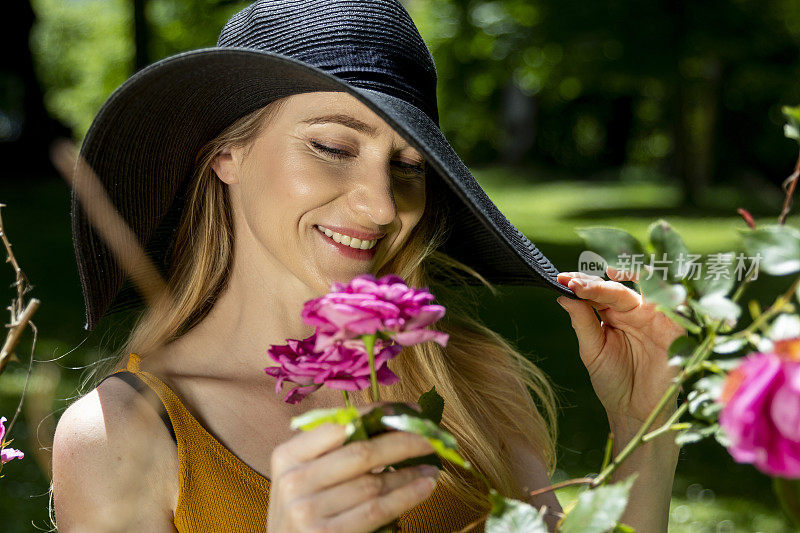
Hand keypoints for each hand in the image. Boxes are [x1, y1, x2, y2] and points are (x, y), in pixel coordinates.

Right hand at [266, 417, 439, 532]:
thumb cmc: (303, 509)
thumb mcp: (305, 475)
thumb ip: (335, 450)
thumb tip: (389, 421)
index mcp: (287, 455)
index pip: (339, 424)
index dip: (379, 414)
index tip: (409, 411)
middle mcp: (294, 481)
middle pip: (362, 452)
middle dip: (403, 441)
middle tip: (430, 437)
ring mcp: (307, 511)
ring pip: (374, 483)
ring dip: (409, 473)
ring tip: (431, 466)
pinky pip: (377, 510)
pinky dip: (406, 496)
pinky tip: (424, 487)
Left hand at [556, 266, 684, 425]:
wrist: (635, 412)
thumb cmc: (613, 380)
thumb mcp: (592, 351)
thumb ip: (581, 322)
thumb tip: (562, 294)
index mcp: (613, 314)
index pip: (597, 291)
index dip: (581, 284)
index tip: (561, 280)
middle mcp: (634, 311)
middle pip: (617, 288)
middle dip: (596, 284)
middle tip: (575, 282)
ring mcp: (656, 318)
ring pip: (646, 288)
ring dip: (630, 279)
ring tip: (608, 275)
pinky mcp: (677, 330)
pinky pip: (676, 306)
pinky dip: (665, 294)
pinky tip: (648, 289)